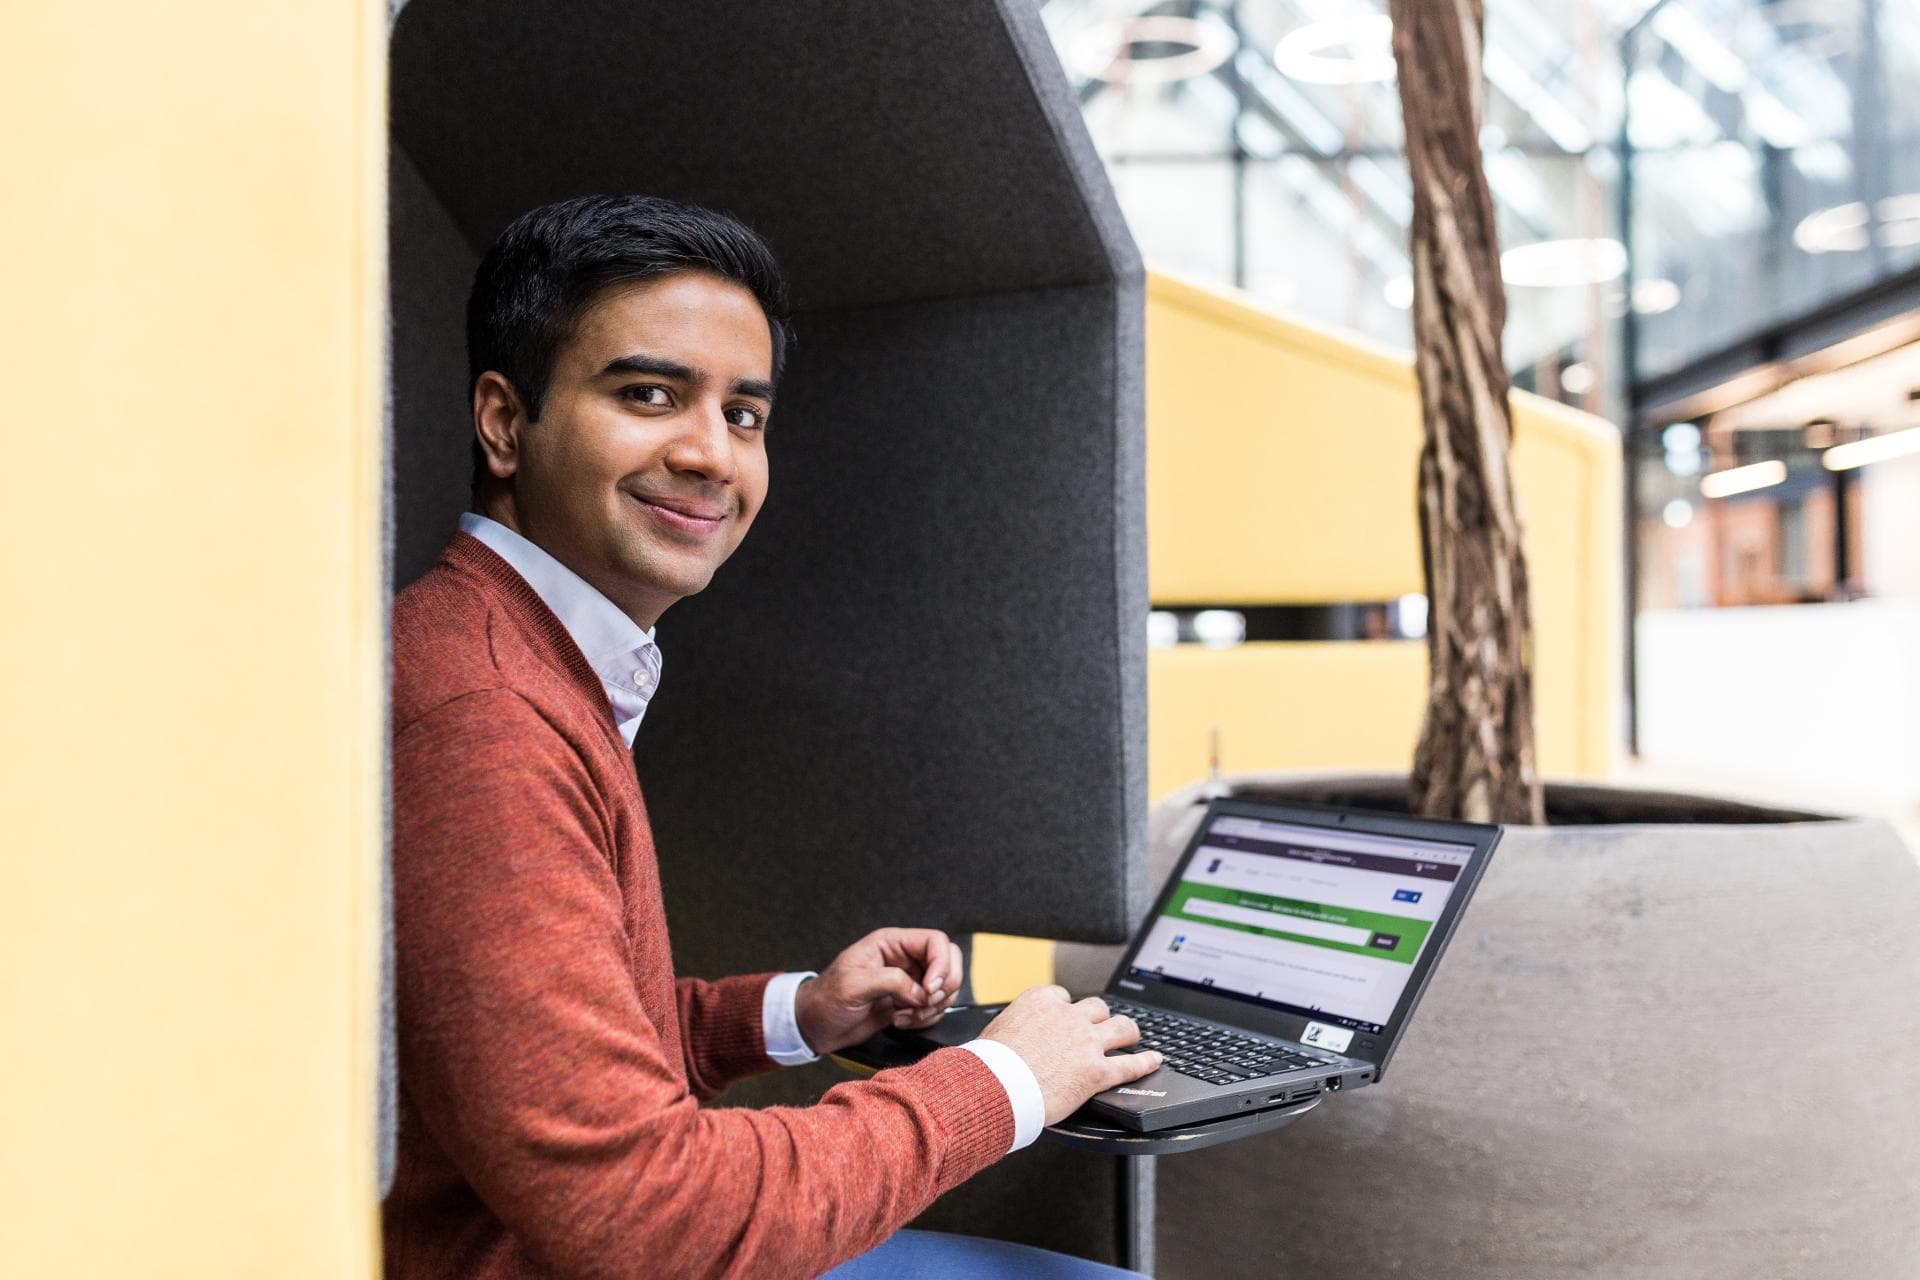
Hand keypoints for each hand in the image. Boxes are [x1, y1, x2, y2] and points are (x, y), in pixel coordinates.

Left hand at [792, 927, 963, 1054]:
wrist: (815, 1026)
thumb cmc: (826, 999)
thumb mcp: (853, 985)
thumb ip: (891, 981)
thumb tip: (921, 991)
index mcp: (891, 943)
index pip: (935, 942)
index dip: (941, 965)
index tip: (931, 989)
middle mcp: (904, 958)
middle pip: (949, 962)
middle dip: (944, 987)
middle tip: (925, 1003)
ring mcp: (909, 981)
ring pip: (946, 988)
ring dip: (932, 1007)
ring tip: (905, 1016)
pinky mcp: (909, 1002)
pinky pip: (935, 1007)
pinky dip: (925, 1018)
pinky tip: (900, 1021)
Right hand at [979, 986, 1163, 1124]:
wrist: (994, 1086)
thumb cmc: (988, 1064)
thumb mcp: (997, 1031)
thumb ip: (1015, 1028)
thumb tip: (1013, 1038)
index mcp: (1041, 1001)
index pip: (1064, 996)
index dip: (1067, 1009)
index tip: (1067, 1017)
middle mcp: (1067, 1016)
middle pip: (1097, 1007)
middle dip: (1100, 1017)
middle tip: (1102, 1026)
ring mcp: (1086, 1042)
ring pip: (1122, 1026)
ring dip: (1128, 1032)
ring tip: (1132, 1037)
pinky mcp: (1097, 1071)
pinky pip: (1131, 1064)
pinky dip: (1146, 1061)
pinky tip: (1155, 1060)